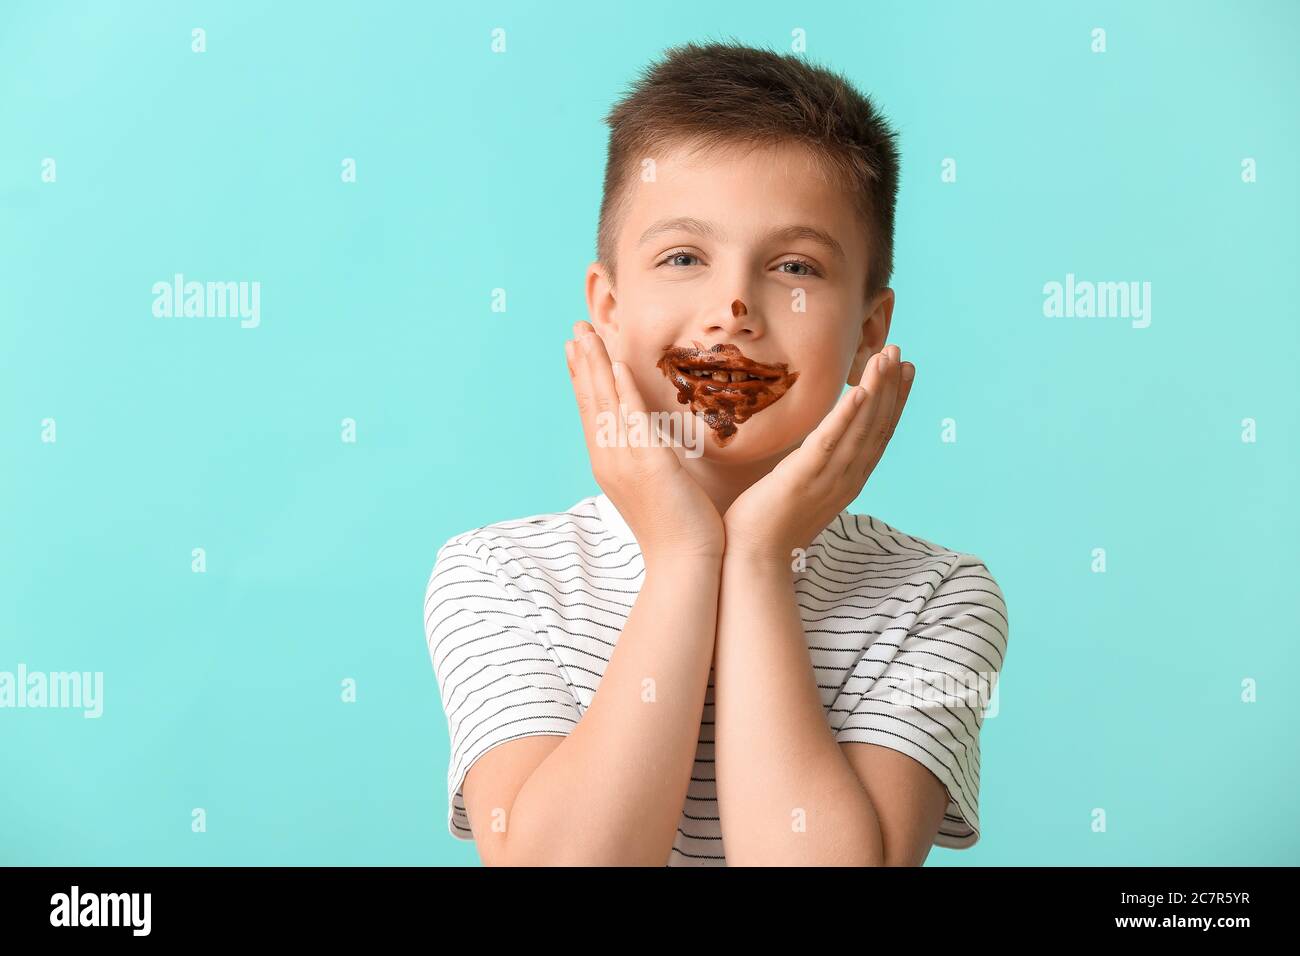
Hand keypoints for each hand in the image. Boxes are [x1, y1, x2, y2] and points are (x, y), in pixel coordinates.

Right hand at [565, 320, 724, 563]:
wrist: (684, 563)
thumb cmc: (676, 528)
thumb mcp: (654, 486)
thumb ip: (644, 459)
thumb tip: (646, 442)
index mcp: (609, 463)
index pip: (591, 411)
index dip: (583, 377)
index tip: (577, 348)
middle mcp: (609, 459)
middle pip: (590, 401)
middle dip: (583, 362)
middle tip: (576, 328)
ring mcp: (625, 462)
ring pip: (605, 404)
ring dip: (595, 365)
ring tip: (587, 334)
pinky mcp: (649, 465)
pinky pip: (632, 419)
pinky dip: (624, 391)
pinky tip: (617, 365)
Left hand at [723, 344, 914, 562]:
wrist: (753, 559)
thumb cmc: (771, 526)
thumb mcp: (802, 490)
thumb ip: (816, 466)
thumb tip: (816, 447)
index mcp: (848, 480)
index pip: (879, 435)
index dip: (895, 401)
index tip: (904, 372)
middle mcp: (847, 479)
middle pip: (878, 426)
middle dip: (892, 387)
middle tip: (901, 353)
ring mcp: (829, 479)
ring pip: (861, 428)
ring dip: (877, 390)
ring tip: (886, 357)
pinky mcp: (804, 478)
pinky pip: (830, 442)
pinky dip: (847, 416)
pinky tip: (860, 391)